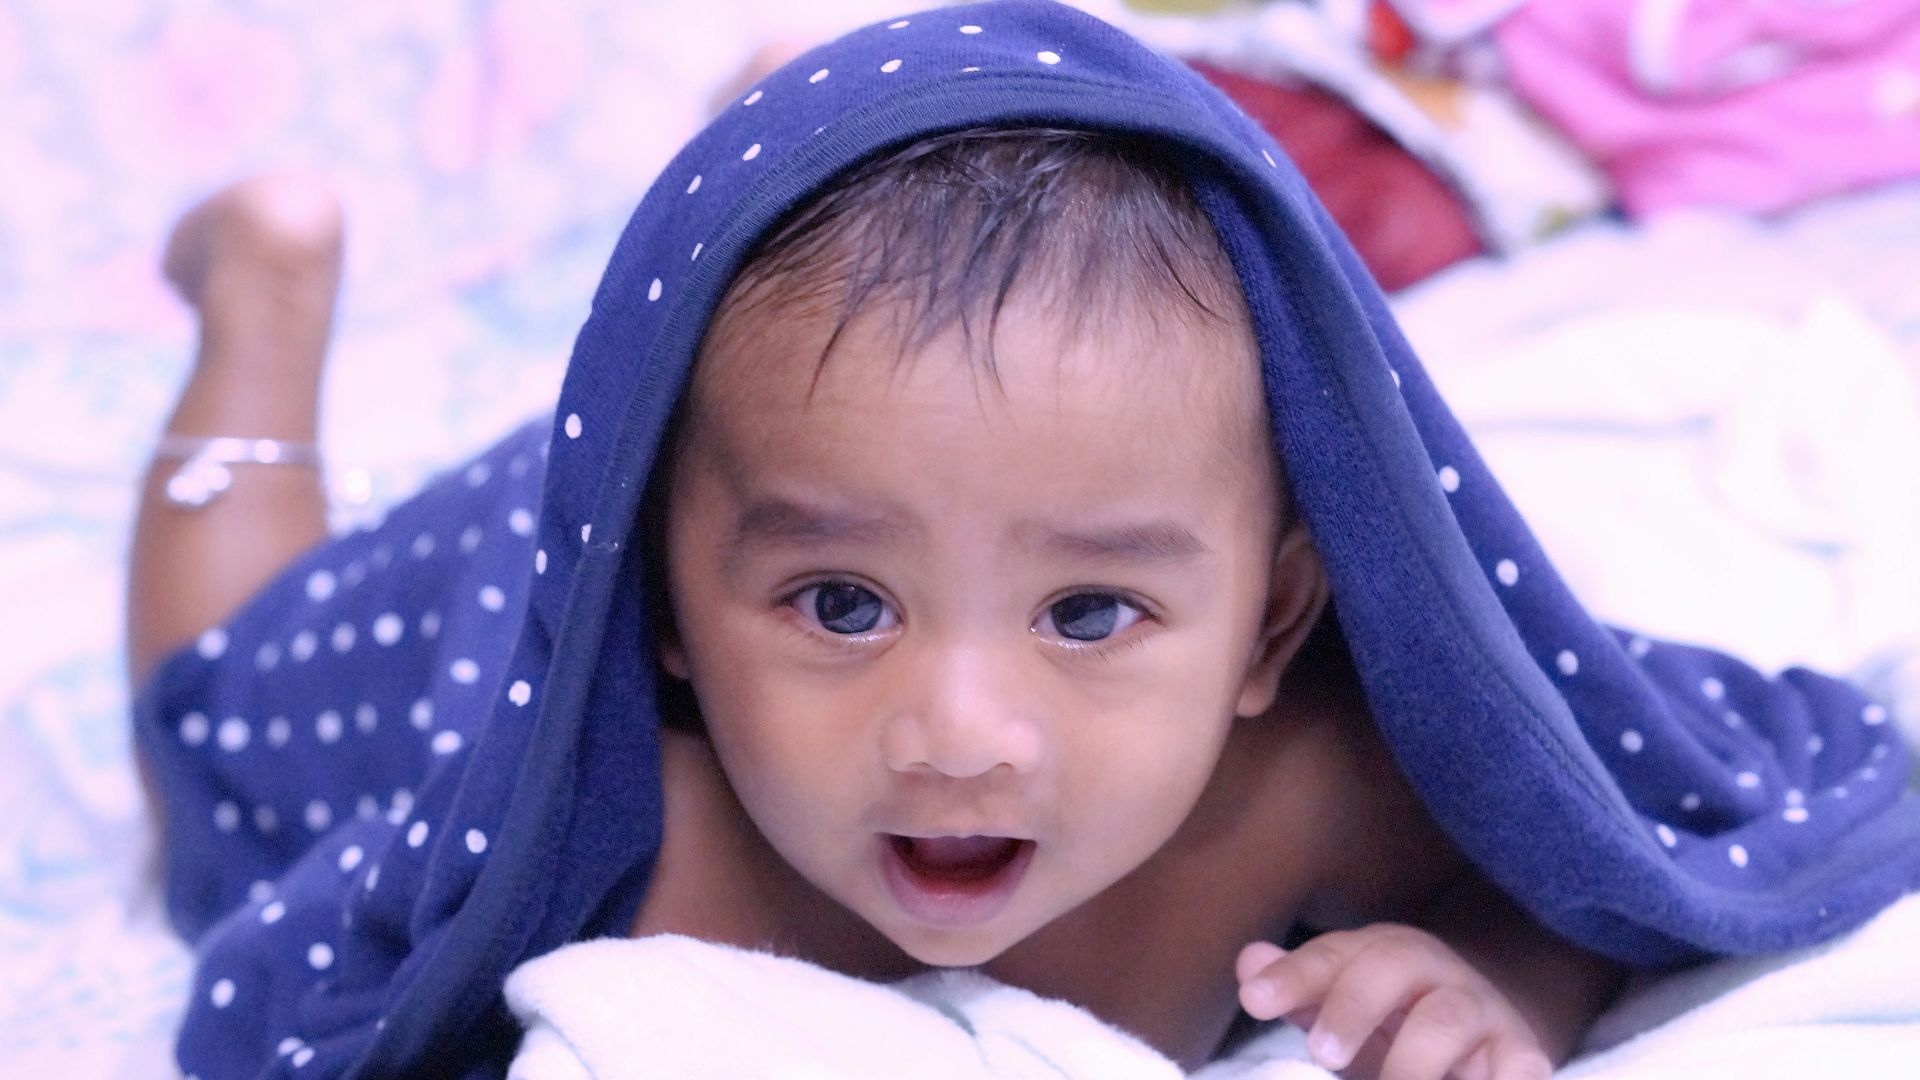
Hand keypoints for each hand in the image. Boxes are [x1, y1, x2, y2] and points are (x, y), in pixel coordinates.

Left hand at [1236, 924, 1553, 1079]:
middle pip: (1393, 964)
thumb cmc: (1398, 1026)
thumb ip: (1301, 991)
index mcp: (1384, 954)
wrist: (1488, 1037)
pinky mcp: (1523, 1055)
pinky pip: (1518, 1064)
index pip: (1335, 954)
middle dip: (1353, 1004)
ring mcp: (1482, 1012)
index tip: (1255, 1000)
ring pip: (1448, 1017)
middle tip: (1322, 1051)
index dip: (1295, 974)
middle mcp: (1434, 972)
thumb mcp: (1345, 1009)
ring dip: (1412, 1057)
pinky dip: (1498, 1077)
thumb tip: (1248, 964)